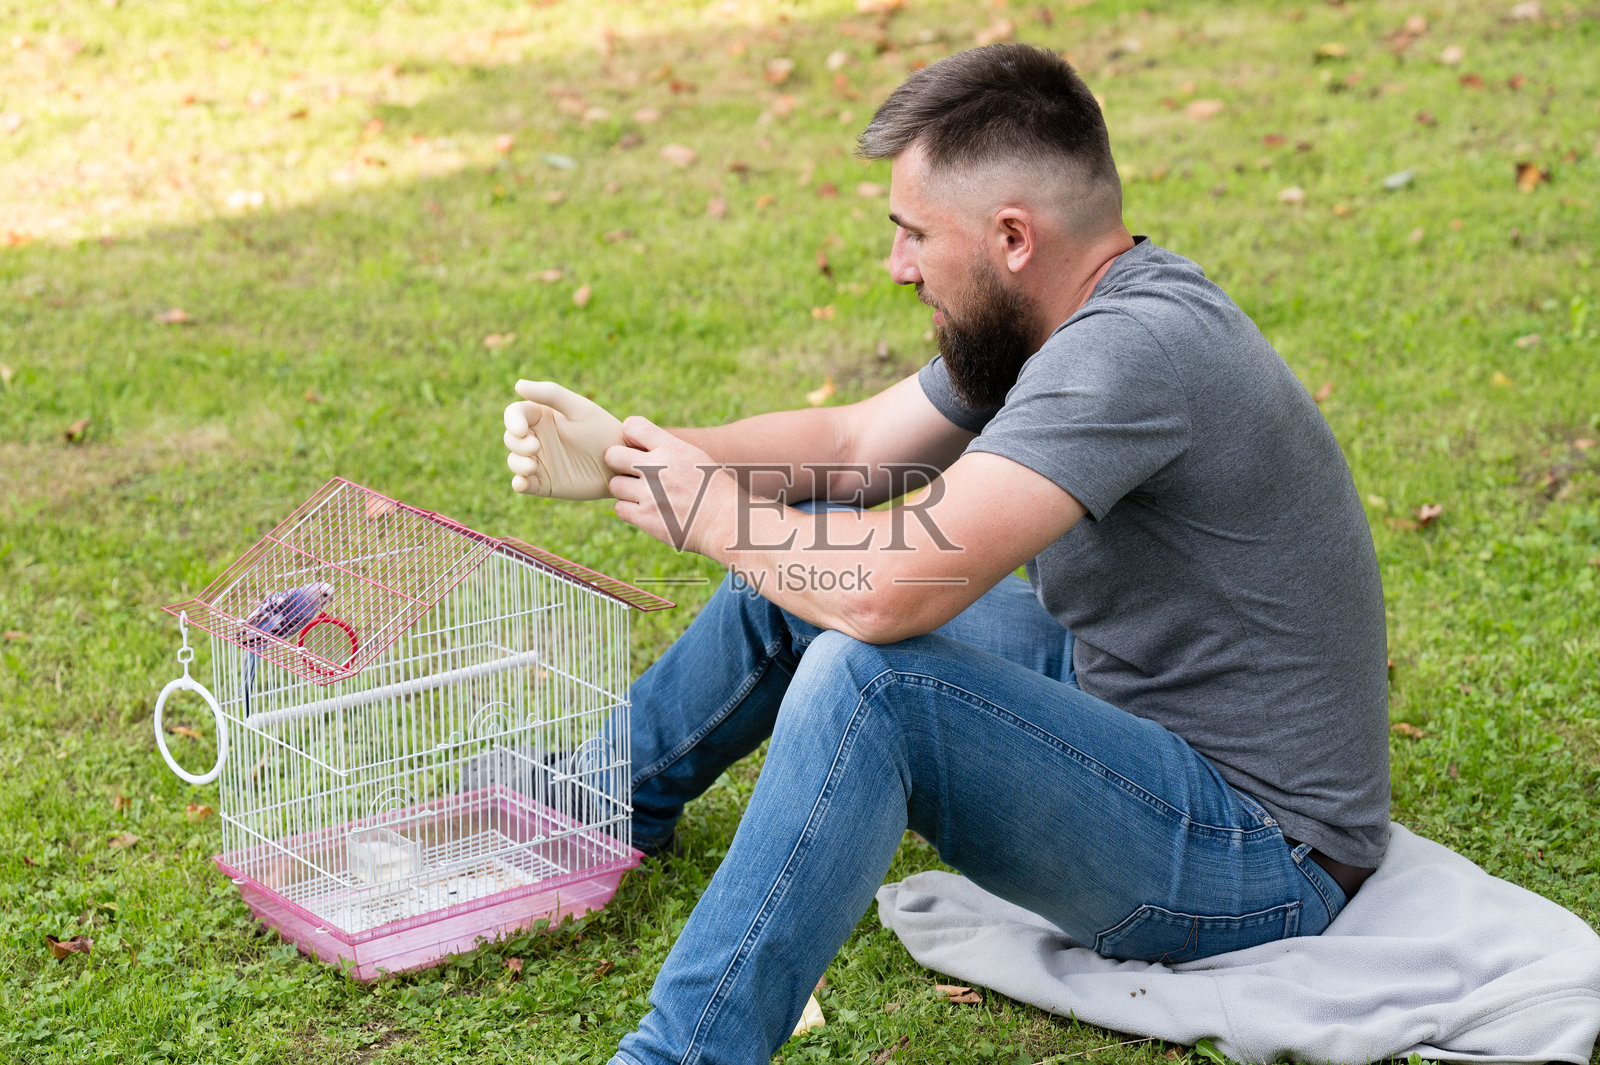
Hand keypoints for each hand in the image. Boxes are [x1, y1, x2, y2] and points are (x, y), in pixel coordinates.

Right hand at [503, 380, 625, 499]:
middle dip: (517, 443)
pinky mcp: (544, 483)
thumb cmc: (603, 431)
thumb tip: (518, 384)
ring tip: (532, 466)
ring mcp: (540, 462)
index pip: (515, 414)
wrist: (621, 464)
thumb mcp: (580, 409)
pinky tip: (523, 483)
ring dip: (517, 463)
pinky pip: (523, 484)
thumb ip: (551, 395)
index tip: (522, 430)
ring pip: (514, 461)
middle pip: (511, 438)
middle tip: (535, 447)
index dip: (512, 421)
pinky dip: (518, 484)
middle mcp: (537, 438)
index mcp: (543, 417)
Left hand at [607, 416, 735, 556]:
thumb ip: (667, 449)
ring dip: (626, 490)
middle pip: (613, 455)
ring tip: (644, 495)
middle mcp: (657, 468)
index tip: (635, 447)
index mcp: (672, 448)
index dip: (629, 436)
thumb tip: (635, 445)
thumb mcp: (696, 457)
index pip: (632, 426)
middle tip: (632, 473)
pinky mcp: (646, 517)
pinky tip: (647, 510)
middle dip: (619, 463)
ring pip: (615, 485)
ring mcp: (649, 494)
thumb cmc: (714, 489)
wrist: (726, 522)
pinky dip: (630, 510)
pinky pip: (620, 509)